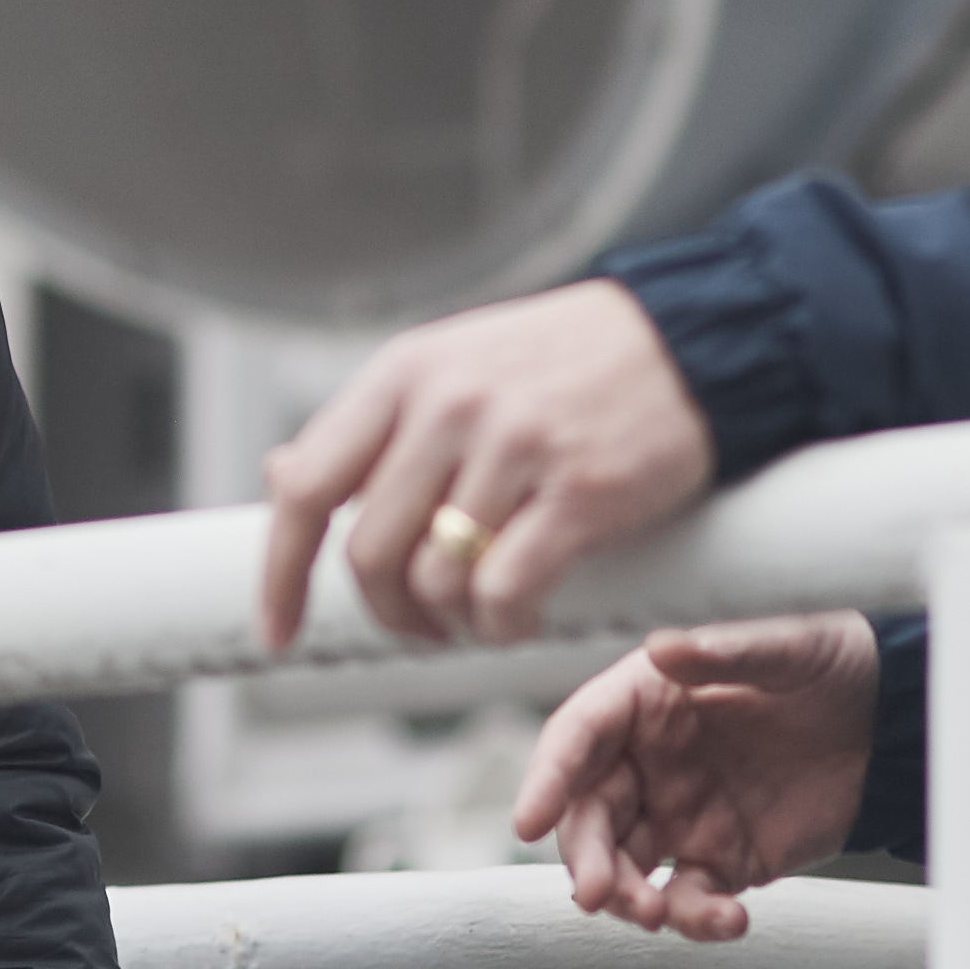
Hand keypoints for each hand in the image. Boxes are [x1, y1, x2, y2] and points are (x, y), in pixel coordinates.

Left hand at [252, 279, 716, 652]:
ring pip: (435, 579)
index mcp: (405, 372)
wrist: (691, 341)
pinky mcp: (578, 490)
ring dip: (450, 622)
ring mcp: (514, 445)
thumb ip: (376, 429)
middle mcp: (449, 403)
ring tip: (481, 613)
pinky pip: (505, 593)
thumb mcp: (453, 368)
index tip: (278, 627)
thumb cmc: (567, 363)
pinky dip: (503, 626)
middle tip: (418, 624)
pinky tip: (521, 616)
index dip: (281, 571)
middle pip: (368, 551)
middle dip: (386, 611)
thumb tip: (282, 476)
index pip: (307, 484)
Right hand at [513, 616, 880, 940]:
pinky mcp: (721, 859)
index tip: (528, 820)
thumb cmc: (830, 663)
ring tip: (659, 917)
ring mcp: (681, 814)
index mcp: (647, 698)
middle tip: (600, 895)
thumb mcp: (787, 646)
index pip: (578, 737)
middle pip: (590, 815)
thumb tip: (663, 651)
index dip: (547, 777)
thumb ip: (724, 652)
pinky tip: (732, 921)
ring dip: (629, 899)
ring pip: (626, 867)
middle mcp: (650, 760)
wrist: (893, 720)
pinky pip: (688, 898)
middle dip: (586, 859)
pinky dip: (697, 919)